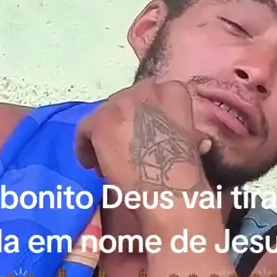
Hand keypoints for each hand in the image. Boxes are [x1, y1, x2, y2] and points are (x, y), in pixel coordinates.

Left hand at [76, 79, 211, 205]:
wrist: (170, 186)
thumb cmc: (185, 172)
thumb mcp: (190, 139)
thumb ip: (179, 128)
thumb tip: (181, 137)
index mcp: (173, 91)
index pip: (148, 97)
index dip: (141, 119)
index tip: (142, 138)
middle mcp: (145, 89)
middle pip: (123, 104)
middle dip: (121, 127)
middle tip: (123, 151)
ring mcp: (121, 103)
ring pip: (104, 116)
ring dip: (105, 137)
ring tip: (108, 163)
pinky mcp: (101, 120)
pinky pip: (85, 129)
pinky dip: (86, 148)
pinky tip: (93, 166)